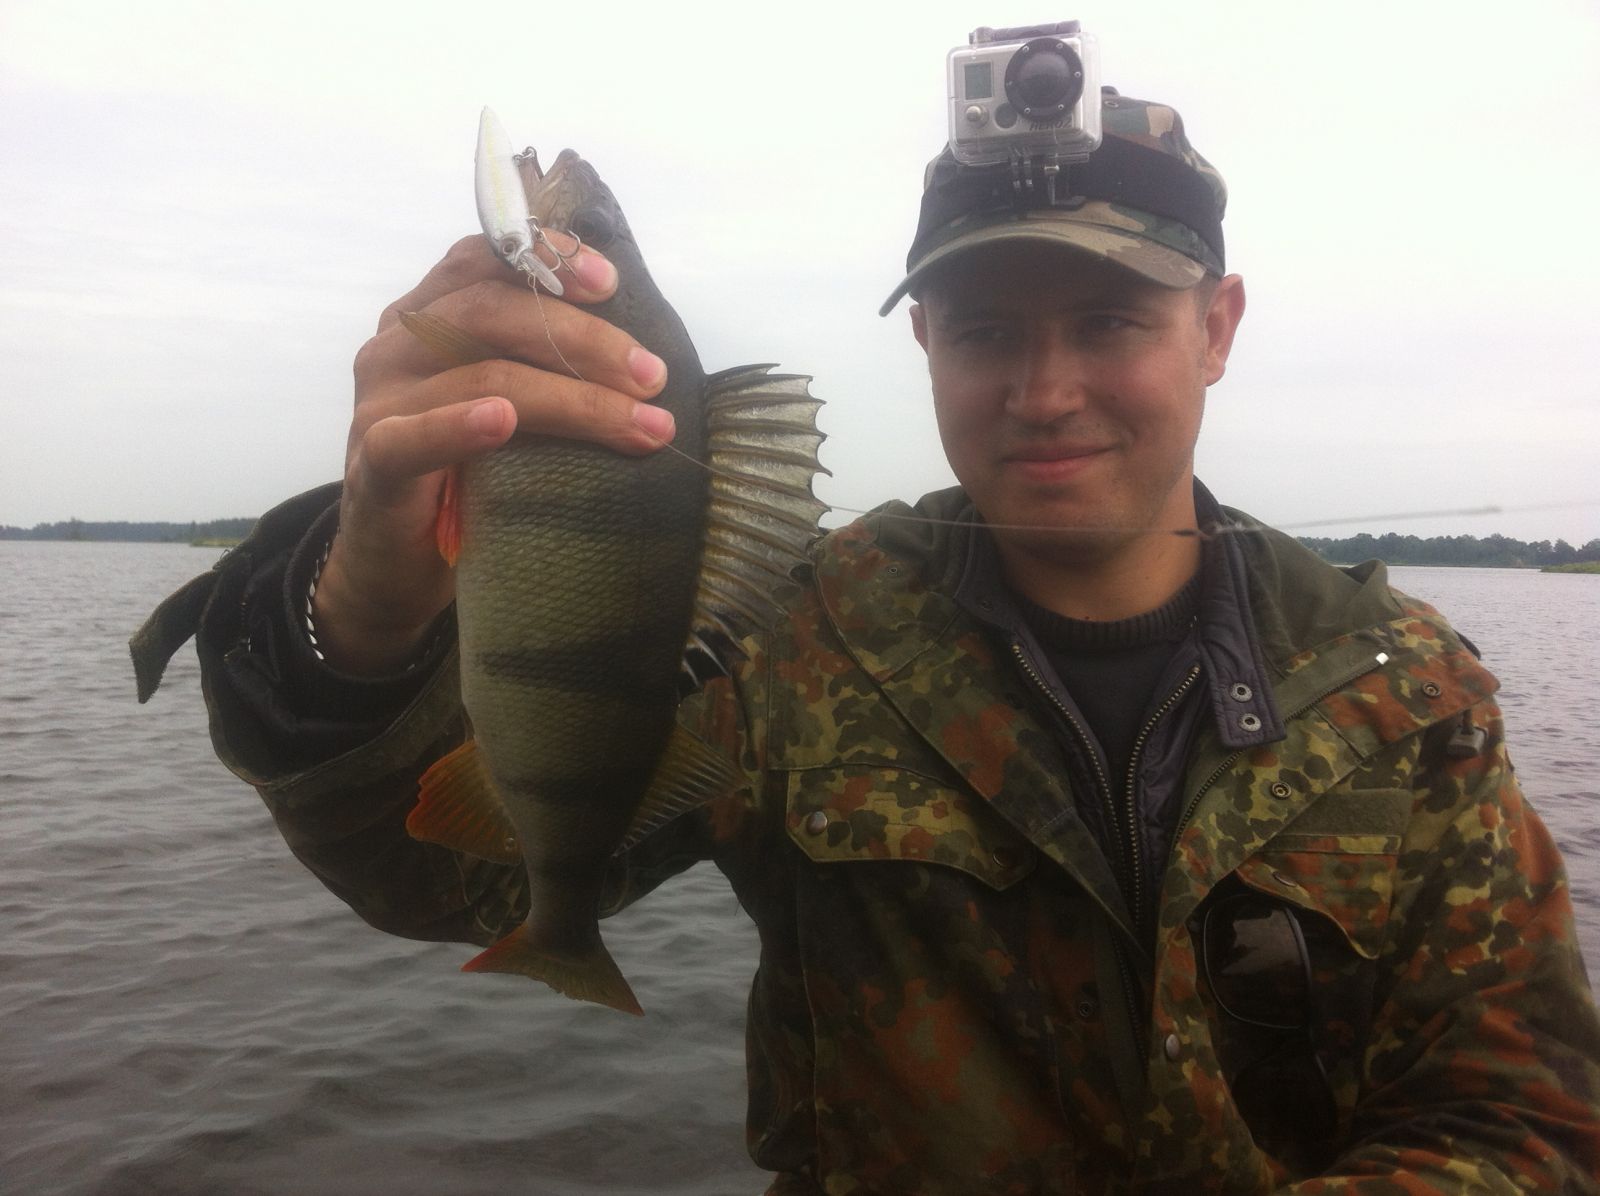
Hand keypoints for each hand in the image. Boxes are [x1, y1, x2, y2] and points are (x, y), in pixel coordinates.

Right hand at [312, 232, 674, 675]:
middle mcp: (397, 345)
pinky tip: (501, 423)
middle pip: (491, 312)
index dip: (547, 260)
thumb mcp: (509, 404)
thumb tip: (642, 356)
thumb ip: (542, 364)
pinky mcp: (371, 464)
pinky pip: (412, 439)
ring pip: (480, 377)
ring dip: (571, 399)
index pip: (484, 260)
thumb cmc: (469, 476)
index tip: (611, 282)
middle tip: (651, 376)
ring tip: (637, 425)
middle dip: (583, 339)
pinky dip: (459, 426)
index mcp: (428, 316)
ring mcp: (380, 403)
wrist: (400, 566)